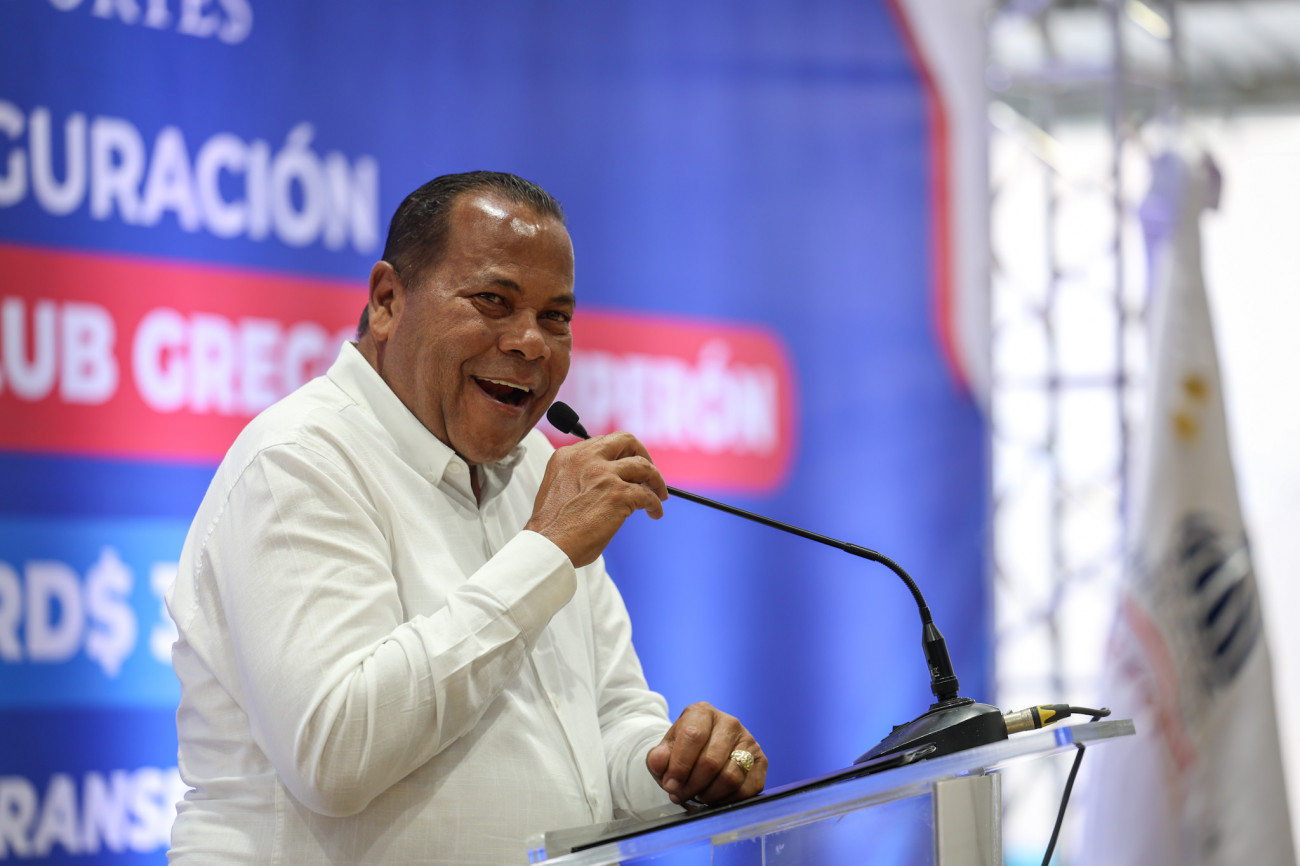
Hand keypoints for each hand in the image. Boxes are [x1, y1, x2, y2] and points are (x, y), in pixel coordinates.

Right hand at [525, 432, 668, 566]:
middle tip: (649, 470)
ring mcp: (603, 474)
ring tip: (660, 494)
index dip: (619, 454)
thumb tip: (607, 484)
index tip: (627, 465)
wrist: (547, 546)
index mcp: (568, 456)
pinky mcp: (619, 494)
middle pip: (626, 441)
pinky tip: (654, 513)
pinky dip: (655, 504)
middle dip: (642, 453)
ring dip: (656, 480)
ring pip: (643, 466)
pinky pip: (647, 495)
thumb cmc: (552, 528)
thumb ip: (580, 477)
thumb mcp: (560, 487)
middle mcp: (586, 459)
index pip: (602, 443)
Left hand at [646, 702, 765, 806]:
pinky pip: (746, 789)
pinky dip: (726, 799)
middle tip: (680, 795)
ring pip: (730, 777)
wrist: (701, 752)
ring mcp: (748, 740)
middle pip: (711, 761)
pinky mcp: (761, 761)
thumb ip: (657, 757)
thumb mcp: (664, 751)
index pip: (693, 736)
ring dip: (708, 794)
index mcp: (702, 712)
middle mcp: (729, 722)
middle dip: (692, 785)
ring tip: (697, 794)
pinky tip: (714, 796)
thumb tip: (659, 763)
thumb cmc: (682, 751)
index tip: (669, 785)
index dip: (679, 765)